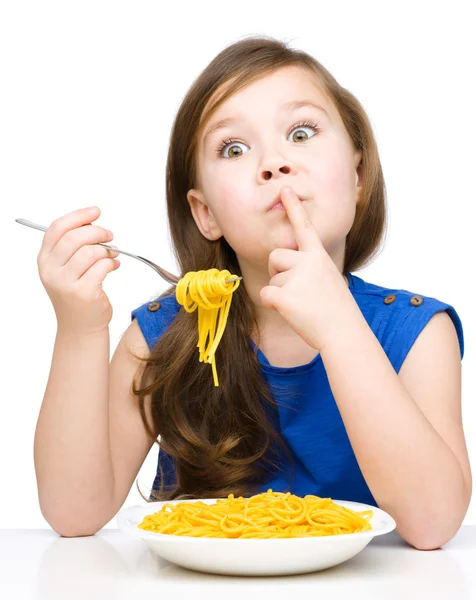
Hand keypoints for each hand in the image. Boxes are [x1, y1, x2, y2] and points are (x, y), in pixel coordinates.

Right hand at [37, 207, 120, 334]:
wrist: (80, 326)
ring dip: (107, 250)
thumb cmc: (77, 294)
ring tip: (112, 254)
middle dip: (97, 232)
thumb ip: (75, 247)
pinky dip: (112, 262)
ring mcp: (65, 282)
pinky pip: (102, 266)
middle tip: (110, 235)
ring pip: (90, 252)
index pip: (57, 228)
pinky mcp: (83, 292)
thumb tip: (94, 223)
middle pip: (75, 237)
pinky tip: (114, 266)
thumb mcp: (67, 268)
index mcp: (44, 259)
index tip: (95, 212)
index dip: (78, 216)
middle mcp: (51, 270)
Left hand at [259, 185, 352, 350]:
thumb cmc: (337, 309)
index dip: (294, 207)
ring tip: (302, 303)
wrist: (343, 332)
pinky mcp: (283, 296)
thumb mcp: (328, 278)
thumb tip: (287, 264)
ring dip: (281, 291)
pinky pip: (266, 294)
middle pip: (276, 256)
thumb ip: (309, 267)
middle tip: (299, 290)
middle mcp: (307, 261)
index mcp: (318, 255)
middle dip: (279, 271)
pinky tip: (292, 311)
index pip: (304, 226)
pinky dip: (274, 304)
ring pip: (272, 278)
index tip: (285, 190)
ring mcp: (295, 278)